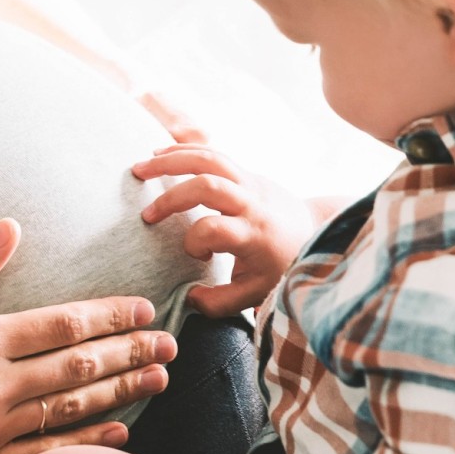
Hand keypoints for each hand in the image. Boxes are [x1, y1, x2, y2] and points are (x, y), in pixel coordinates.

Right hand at [0, 219, 177, 453]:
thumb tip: (11, 228)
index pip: (61, 324)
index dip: (109, 315)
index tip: (142, 308)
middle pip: (78, 367)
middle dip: (129, 352)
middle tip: (170, 344)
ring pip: (69, 410)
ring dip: (120, 393)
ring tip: (158, 380)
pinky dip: (83, 442)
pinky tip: (116, 432)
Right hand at [132, 144, 320, 315]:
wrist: (315, 232)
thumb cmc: (282, 266)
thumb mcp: (256, 293)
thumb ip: (220, 302)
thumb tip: (187, 297)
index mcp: (254, 234)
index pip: (215, 229)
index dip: (194, 243)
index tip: (196, 258)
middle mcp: (252, 203)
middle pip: (208, 185)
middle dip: (172, 197)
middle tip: (146, 215)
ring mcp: (250, 182)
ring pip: (209, 158)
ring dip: (170, 160)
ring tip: (139, 168)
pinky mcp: (245, 171)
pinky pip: (212, 152)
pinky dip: (182, 151)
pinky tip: (158, 154)